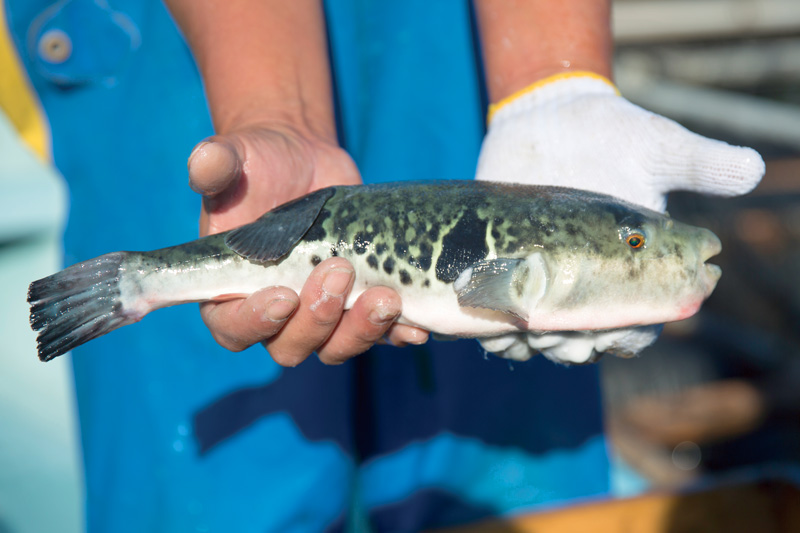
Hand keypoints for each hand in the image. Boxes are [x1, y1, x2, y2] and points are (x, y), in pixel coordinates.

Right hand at [187, 124, 427, 365]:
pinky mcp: (357, 306)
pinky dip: (395, 334)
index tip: (284, 296)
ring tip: (386, 298)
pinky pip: (377, 335)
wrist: (303, 162)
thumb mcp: (236, 159)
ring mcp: (320, 314)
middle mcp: (275, 315)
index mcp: (230, 291)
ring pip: (336, 346)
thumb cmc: (258, 165)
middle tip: (339, 274)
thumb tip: (204, 161)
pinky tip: (415, 326)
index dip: (256, 322)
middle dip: (318, 319)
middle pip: (291, 345)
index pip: (233, 327)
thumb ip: (216, 165)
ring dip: (360, 331)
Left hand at [474, 72, 764, 364]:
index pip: (637, 323)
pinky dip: (495, 330)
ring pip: (539, 336)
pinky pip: (499, 313)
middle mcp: (587, 279)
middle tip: (561, 335)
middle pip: (584, 339)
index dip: (628, 337)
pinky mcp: (504, 264)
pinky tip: (490, 328)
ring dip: (531, 345)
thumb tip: (752, 169)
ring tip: (524, 335)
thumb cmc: (615, 133)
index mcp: (631, 268)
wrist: (552, 113)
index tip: (615, 334)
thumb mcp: (661, 147)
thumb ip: (702, 165)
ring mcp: (542, 275)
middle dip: (574, 346)